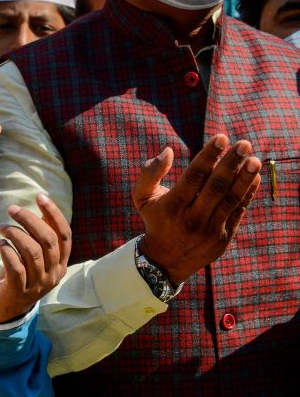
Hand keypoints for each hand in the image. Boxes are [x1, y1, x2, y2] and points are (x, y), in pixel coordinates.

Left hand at [0, 194, 70, 323]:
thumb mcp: (34, 254)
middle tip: (11, 209)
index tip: (40, 196)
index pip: (65, 234)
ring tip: (1, 227)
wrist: (5, 308)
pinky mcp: (19, 291)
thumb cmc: (20, 274)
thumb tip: (43, 206)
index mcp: (61, 263)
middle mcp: (53, 274)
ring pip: (32, 252)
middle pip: (47, 240)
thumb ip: (41, 234)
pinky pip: (16, 267)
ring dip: (15, 233)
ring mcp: (38, 285)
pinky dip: (7, 252)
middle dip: (29, 220)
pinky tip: (0, 244)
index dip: (54, 213)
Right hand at [134, 134, 260, 285]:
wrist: (166, 259)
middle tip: (244, 144)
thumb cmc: (156, 219)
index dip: (208, 156)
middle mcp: (192, 218)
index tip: (221, 138)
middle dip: (231, 163)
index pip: (193, 176)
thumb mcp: (142, 197)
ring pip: (230, 199)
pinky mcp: (223, 236)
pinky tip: (255, 176)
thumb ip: (149, 173)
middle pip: (215, 186)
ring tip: (255, 160)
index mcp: (172, 205)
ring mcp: (210, 229)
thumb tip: (168, 151)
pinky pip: (238, 211)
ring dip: (244, 178)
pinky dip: (247, 193)